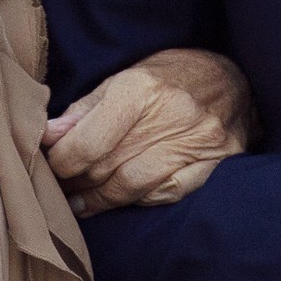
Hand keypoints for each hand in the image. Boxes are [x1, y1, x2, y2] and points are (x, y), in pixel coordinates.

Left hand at [43, 48, 253, 215]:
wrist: (233, 79)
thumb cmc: (169, 78)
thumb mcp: (123, 79)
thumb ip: (84, 111)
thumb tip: (47, 137)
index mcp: (140, 89)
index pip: (87, 142)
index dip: (60, 163)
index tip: (51, 167)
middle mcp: (170, 114)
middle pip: (105, 166)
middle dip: (75, 182)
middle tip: (60, 188)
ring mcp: (197, 142)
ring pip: (132, 187)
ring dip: (100, 200)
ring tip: (82, 202)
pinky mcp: (216, 163)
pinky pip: (166, 194)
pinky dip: (138, 200)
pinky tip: (123, 200)